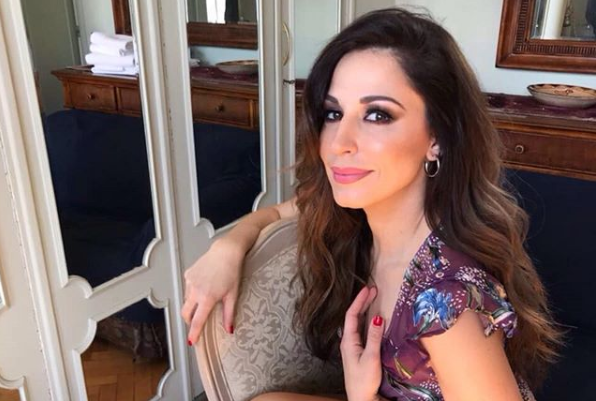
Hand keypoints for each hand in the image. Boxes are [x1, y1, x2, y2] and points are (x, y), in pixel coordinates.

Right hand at [181, 237, 243, 344]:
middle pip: (186, 313)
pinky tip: (203, 287)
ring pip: (186, 300)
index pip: (197, 321)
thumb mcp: (233, 295)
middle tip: (195, 325)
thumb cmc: (232, 272)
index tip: (192, 342)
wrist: (226, 251)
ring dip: (192, 306)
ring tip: (204, 301)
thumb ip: (229, 314)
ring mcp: (189, 282)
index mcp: (207, 298)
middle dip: (189, 321)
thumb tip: (229, 330)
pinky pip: (187, 289)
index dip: (194, 333)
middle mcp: (195, 291)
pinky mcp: (188, 274)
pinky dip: (192, 293)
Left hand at [340, 286, 384, 400]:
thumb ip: (374, 337)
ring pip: (356, 323)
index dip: (359, 301)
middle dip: (362, 302)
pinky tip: (372, 320)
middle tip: (373, 290)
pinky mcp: (357, 352)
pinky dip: (366, 321)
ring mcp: (352, 347)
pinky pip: (360, 330)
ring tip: (372, 299)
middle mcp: (348, 341)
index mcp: (348, 341)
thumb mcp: (371, 357)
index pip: (351, 315)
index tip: (368, 289)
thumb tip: (378, 318)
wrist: (361, 399)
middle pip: (353, 317)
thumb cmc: (364, 380)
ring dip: (364, 310)